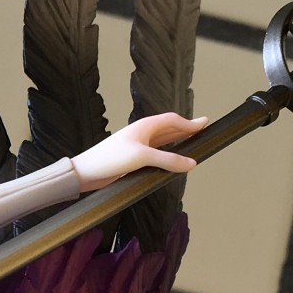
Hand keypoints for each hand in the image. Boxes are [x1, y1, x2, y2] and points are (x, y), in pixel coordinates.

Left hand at [70, 113, 208, 191]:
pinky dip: (168, 155)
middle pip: (170, 128)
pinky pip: (157, 154)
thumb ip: (168, 160)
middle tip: (203, 128)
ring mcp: (139, 146)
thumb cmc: (109, 158)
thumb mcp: (142, 157)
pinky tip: (173, 161)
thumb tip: (191, 162)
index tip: (205, 123)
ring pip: (164, 142)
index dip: (190, 122)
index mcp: (145, 126)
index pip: (173, 120)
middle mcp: (143, 134)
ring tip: (193, 142)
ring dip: (178, 141)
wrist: (86, 172)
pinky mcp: (135, 159)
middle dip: (186, 129)